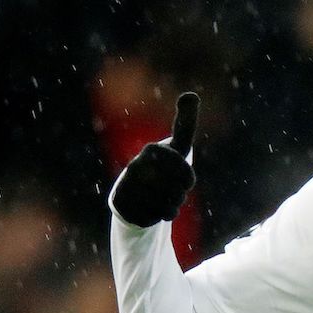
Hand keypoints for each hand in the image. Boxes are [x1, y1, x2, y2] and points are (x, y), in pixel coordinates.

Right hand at [110, 92, 199, 227]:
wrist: (137, 192)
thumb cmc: (164, 167)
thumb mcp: (178, 146)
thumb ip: (186, 123)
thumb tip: (191, 94)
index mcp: (151, 150)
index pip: (182, 168)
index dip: (188, 177)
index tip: (186, 180)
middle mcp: (135, 167)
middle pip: (174, 189)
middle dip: (179, 194)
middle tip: (175, 192)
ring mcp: (127, 187)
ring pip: (163, 205)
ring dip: (171, 206)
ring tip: (166, 200)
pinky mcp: (122, 207)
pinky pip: (152, 218)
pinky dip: (159, 217)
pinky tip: (155, 210)